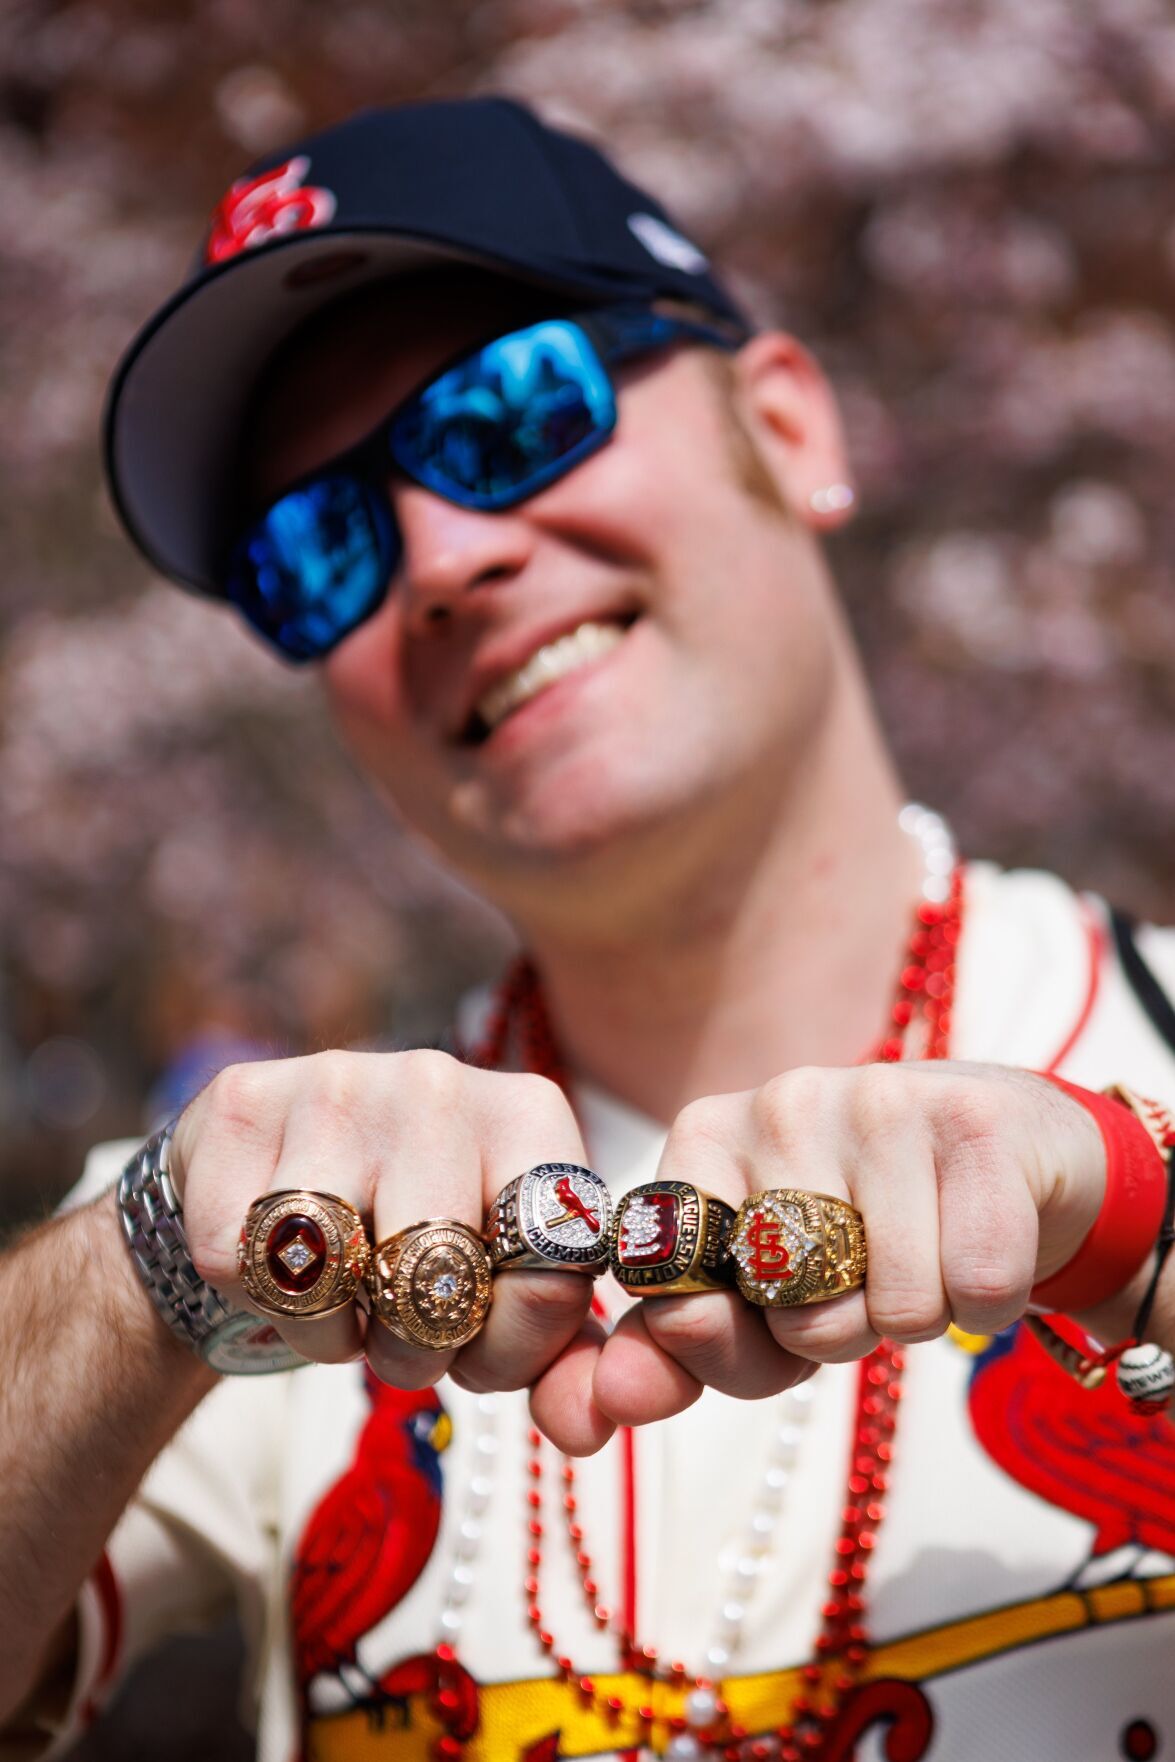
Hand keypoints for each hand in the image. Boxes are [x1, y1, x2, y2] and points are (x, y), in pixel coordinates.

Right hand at [170, 1050, 609, 1441]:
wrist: (283, 1156)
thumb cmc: (412, 1229)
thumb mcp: (502, 1277)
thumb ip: (562, 1358)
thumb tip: (583, 1431)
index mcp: (530, 1114)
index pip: (551, 1275)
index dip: (511, 1354)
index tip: (479, 1352)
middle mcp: (440, 1081)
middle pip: (434, 1287)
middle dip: (416, 1352)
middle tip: (404, 1338)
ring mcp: (336, 1083)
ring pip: (328, 1277)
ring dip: (332, 1331)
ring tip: (346, 1301)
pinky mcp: (242, 1100)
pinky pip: (236, 1257)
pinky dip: (255, 1295)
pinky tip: (282, 1259)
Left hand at [583, 1061, 1105, 1434]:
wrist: (1004, 1151)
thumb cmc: (861, 1232)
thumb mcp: (761, 1292)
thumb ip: (679, 1350)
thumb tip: (612, 1403)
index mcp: (705, 1137)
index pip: (680, 1297)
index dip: (733, 1344)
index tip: (767, 1311)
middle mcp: (780, 1101)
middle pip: (797, 1314)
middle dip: (836, 1333)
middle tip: (859, 1278)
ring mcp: (878, 1098)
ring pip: (896, 1307)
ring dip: (917, 1317)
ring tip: (918, 1253)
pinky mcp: (975, 1120)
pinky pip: (979, 1285)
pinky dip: (989, 1303)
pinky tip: (975, 1243)